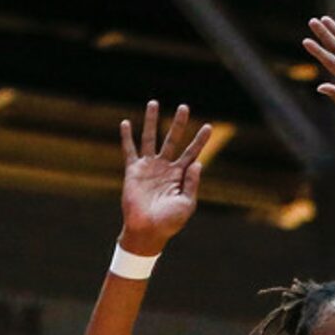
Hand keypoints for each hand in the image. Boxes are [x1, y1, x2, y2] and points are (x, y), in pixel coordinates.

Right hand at [119, 101, 212, 255]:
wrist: (147, 231)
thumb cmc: (169, 222)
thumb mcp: (187, 204)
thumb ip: (192, 183)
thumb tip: (198, 162)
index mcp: (179, 176)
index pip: (192, 153)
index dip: (200, 140)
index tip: (208, 127)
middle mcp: (164, 168)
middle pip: (173, 139)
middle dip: (179, 124)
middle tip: (184, 107)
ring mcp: (148, 168)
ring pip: (151, 138)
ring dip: (152, 121)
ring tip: (154, 103)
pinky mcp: (133, 171)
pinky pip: (129, 150)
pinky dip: (127, 137)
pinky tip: (126, 123)